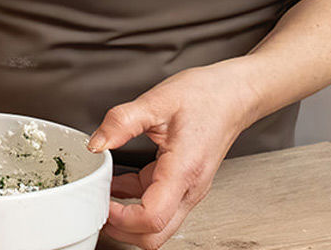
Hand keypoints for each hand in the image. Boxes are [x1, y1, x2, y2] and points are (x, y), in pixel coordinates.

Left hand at [88, 62, 261, 247]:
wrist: (233, 95)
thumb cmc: (205, 97)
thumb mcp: (157, 101)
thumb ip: (122, 122)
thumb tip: (96, 143)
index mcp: (183, 171)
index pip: (152, 218)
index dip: (121, 219)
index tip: (101, 203)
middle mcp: (189, 188)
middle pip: (155, 235)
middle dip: (122, 230)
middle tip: (97, 208)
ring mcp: (188, 189)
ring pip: (157, 225)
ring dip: (128, 219)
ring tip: (102, 197)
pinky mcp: (183, 184)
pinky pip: (157, 205)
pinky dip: (134, 202)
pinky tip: (117, 184)